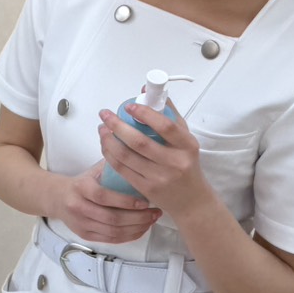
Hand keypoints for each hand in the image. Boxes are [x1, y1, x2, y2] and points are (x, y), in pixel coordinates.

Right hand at [50, 161, 160, 243]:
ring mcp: (80, 224)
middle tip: (155, 213)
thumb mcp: (93, 171)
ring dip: (136, 228)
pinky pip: (111, 240)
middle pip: (111, 218)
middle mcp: (78, 207)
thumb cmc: (82, 182)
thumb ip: (113, 165)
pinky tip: (141, 229)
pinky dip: (129, 236)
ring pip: (113, 232)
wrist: (57, 198)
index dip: (126, 201)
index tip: (146, 201)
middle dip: (138, 218)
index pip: (104, 197)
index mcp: (81, 187)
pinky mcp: (84, 235)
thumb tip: (138, 153)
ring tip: (151, 220)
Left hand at [96, 102, 212, 217]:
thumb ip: (169, 116)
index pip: (166, 126)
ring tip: (102, 128)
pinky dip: (110, 155)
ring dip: (108, 140)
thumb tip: (147, 91)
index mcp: (187, 146)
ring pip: (126, 156)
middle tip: (105, 114)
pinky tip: (105, 145)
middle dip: (117, 125)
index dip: (145, 114)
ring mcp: (160, 178)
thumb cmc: (186, 165)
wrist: (191, 201)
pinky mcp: (146, 189)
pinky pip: (122, 169)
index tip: (129, 106)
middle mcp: (175, 162)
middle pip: (140, 142)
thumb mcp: (186, 141)